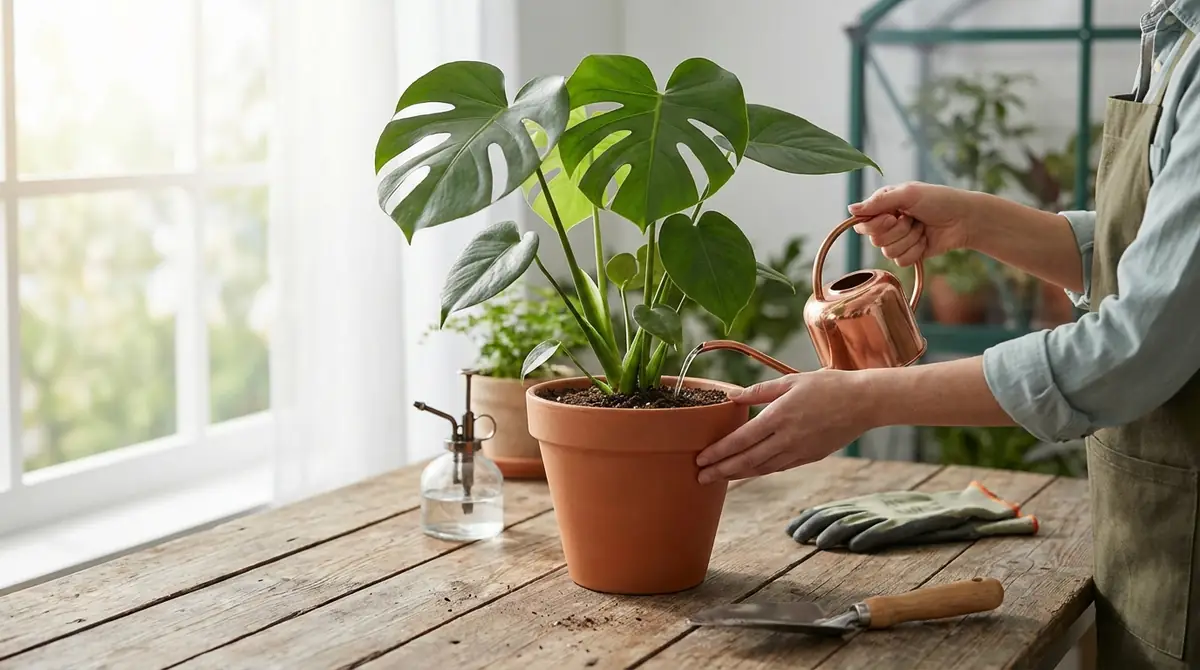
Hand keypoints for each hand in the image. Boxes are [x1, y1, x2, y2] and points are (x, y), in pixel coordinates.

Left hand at [695, 370, 872, 483]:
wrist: (863, 402)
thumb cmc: (828, 385)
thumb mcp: (791, 380)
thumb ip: (760, 391)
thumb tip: (732, 396)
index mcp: (779, 416)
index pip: (741, 439)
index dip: (719, 451)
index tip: (701, 459)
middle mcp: (786, 438)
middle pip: (747, 459)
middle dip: (721, 470)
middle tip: (700, 477)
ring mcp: (799, 450)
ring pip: (762, 467)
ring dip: (738, 474)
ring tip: (718, 478)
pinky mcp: (810, 456)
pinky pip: (779, 467)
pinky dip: (760, 471)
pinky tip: (748, 472)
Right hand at [847, 182, 976, 266]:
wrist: (965, 219)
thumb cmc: (939, 200)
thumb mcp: (908, 194)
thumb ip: (878, 202)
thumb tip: (850, 209)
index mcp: (884, 206)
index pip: (863, 224)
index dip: (876, 224)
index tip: (893, 216)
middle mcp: (887, 224)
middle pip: (875, 240)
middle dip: (898, 231)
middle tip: (913, 219)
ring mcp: (898, 240)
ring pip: (888, 252)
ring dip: (910, 240)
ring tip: (922, 228)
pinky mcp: (909, 254)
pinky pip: (901, 261)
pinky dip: (916, 251)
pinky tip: (926, 240)